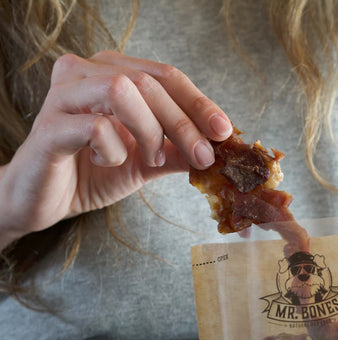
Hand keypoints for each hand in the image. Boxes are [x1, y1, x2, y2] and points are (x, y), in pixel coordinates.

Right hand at [0, 51, 232, 248]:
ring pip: (123, 91)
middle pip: (150, 83)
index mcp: (112, 73)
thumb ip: (177, 152)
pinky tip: (109, 162)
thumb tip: (217, 152)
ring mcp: (64, 95)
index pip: (166, 76)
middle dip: (184, 124)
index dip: (199, 102)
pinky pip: (96, 126)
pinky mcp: (50, 126)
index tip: (224, 131)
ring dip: (150, 132)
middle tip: (203, 157)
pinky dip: (115, 149)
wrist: (44, 200)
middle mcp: (86, 72)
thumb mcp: (146, 162)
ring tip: (149, 160)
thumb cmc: (93, 173)